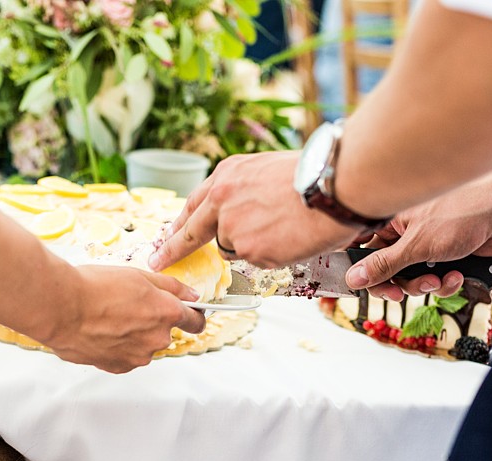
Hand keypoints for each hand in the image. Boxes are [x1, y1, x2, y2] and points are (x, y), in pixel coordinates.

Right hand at [41, 265, 206, 373]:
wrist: (60, 308)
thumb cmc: (94, 288)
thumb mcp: (138, 275)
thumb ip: (171, 287)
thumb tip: (191, 295)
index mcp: (167, 314)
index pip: (196, 322)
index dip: (193, 316)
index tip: (189, 314)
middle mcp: (157, 339)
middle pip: (164, 333)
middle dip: (152, 322)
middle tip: (127, 305)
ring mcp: (138, 356)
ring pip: (143, 346)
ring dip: (133, 335)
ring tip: (108, 318)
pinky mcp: (117, 367)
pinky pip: (125, 356)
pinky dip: (117, 346)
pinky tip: (101, 331)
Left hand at [147, 151, 361, 271]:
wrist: (332, 185)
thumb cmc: (312, 174)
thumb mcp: (266, 169)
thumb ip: (245, 190)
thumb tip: (242, 209)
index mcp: (226, 176)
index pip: (194, 204)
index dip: (180, 222)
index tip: (166, 234)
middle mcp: (222, 201)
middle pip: (194, 232)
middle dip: (173, 249)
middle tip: (159, 260)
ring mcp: (233, 228)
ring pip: (232, 248)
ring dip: (250, 246)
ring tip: (281, 229)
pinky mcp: (249, 250)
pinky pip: (257, 260)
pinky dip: (272, 255)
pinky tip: (289, 238)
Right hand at [346, 175, 491, 301]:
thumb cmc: (464, 212)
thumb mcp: (416, 245)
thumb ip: (383, 265)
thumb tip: (353, 278)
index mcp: (392, 220)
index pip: (364, 250)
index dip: (363, 271)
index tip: (365, 287)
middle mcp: (408, 232)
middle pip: (388, 270)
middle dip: (399, 284)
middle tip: (401, 294)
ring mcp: (430, 244)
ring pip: (414, 278)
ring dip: (426, 285)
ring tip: (440, 279)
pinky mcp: (450, 256)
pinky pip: (438, 279)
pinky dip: (448, 281)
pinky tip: (459, 274)